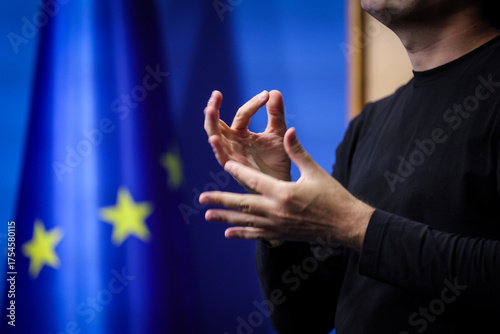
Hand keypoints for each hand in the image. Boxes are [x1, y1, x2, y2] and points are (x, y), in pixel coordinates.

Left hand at [199, 128, 374, 249]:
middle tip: (202, 199)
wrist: (345, 224)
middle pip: (242, 204)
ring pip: (245, 221)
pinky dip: (242, 233)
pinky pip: (257, 235)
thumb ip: (297, 151)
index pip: (253, 180)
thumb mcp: (315, 171)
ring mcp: (277, 225)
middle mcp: (276, 211)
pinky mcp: (281, 235)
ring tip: (208, 215)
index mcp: (283, 192)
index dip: (237, 171)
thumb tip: (288, 129)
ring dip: (225, 218)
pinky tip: (228, 233)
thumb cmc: (332, 195)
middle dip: (220, 200)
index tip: (224, 164)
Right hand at [204, 90, 290, 181]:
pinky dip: (217, 147)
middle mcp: (233, 143)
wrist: (284, 182)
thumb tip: (275, 91)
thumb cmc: (279, 159)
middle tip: (216, 94)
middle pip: (217, 123)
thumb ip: (276, 114)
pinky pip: (221, 157)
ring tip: (210, 109)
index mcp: (242, 133)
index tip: (267, 95)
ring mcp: (231, 154)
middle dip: (214, 109)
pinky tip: (214, 138)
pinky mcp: (234, 168)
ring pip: (215, 137)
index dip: (253, 104)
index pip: (242, 115)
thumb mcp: (278, 133)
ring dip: (211, 123)